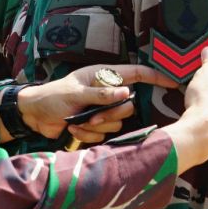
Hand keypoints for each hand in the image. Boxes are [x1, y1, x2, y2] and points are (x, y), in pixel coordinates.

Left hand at [15, 64, 179, 141]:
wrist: (34, 115)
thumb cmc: (52, 96)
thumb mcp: (76, 94)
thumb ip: (101, 94)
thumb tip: (127, 92)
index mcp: (103, 76)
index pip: (136, 74)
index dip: (155, 77)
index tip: (173, 83)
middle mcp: (106, 92)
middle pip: (128, 105)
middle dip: (111, 114)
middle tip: (91, 117)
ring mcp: (102, 109)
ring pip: (118, 122)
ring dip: (97, 126)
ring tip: (78, 123)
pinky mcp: (96, 125)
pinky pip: (105, 134)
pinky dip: (89, 134)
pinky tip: (74, 130)